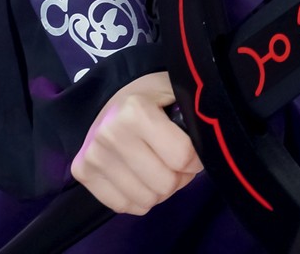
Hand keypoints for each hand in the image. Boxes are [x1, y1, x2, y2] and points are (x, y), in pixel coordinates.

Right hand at [71, 70, 201, 215]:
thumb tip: (217, 142)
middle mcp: (109, 134)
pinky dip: (139, 197)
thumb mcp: (178, 94)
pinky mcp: (82, 172)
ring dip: (160, 190)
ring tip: (158, 167)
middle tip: (176, 161)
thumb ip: (197, 116)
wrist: (112, 99)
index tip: (194, 150)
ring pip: (146, 200)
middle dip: (179, 177)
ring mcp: (92, 155)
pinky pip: (123, 206)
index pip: (183, 157)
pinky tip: (139, 177)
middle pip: (165, 183)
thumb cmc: (153, 97)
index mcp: (135, 111)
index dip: (196, 159)